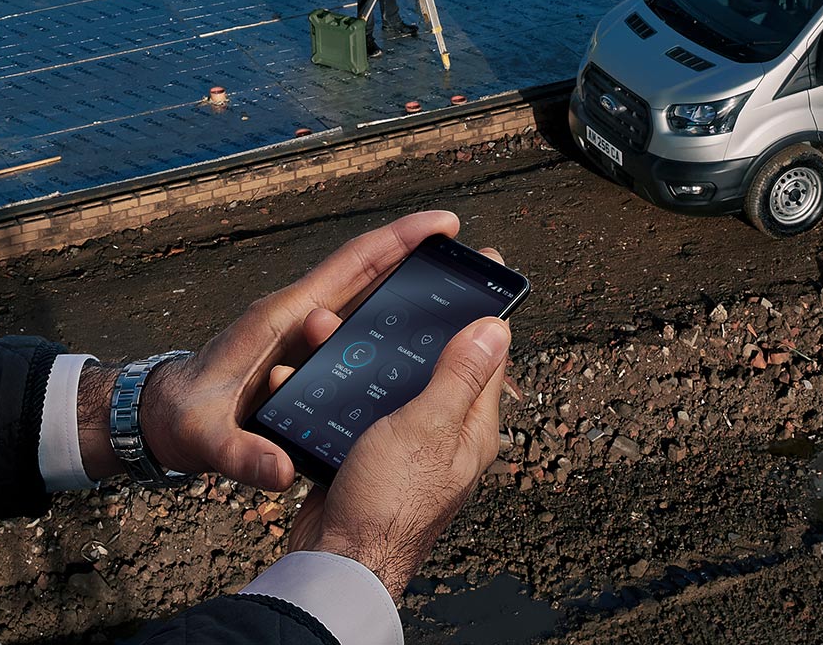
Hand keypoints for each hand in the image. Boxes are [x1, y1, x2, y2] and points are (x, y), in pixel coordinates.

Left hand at [84, 211, 468, 491]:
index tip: (442, 225)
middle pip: (367, 273)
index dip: (398, 241)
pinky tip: (412, 330)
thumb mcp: (207, 440)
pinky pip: (353, 324)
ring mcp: (301, 331)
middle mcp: (297, 316)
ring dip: (403, 285)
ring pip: (363, 297)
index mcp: (282, 319)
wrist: (160, 419)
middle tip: (467, 252)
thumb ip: (242, 454)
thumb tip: (280, 471)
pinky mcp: (303, 350)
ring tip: (454, 286)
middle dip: (416, 255)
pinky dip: (384, 316)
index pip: (350, 266)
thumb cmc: (182, 419)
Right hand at [286, 302, 509, 599]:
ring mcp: (407, 446)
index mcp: (471, 427)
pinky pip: (363, 406)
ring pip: (396, 381)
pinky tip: (326, 367)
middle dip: (420, 324)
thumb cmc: (389, 502)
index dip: (484, 309)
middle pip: (440, 363)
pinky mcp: (370, 456)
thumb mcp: (428, 427)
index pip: (489, 356)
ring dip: (373, 351)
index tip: (479, 265)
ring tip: (346, 322)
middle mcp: (444, 435)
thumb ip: (460, 376)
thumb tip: (496, 328)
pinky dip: (347, 384)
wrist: (337, 558)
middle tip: (406, 282)